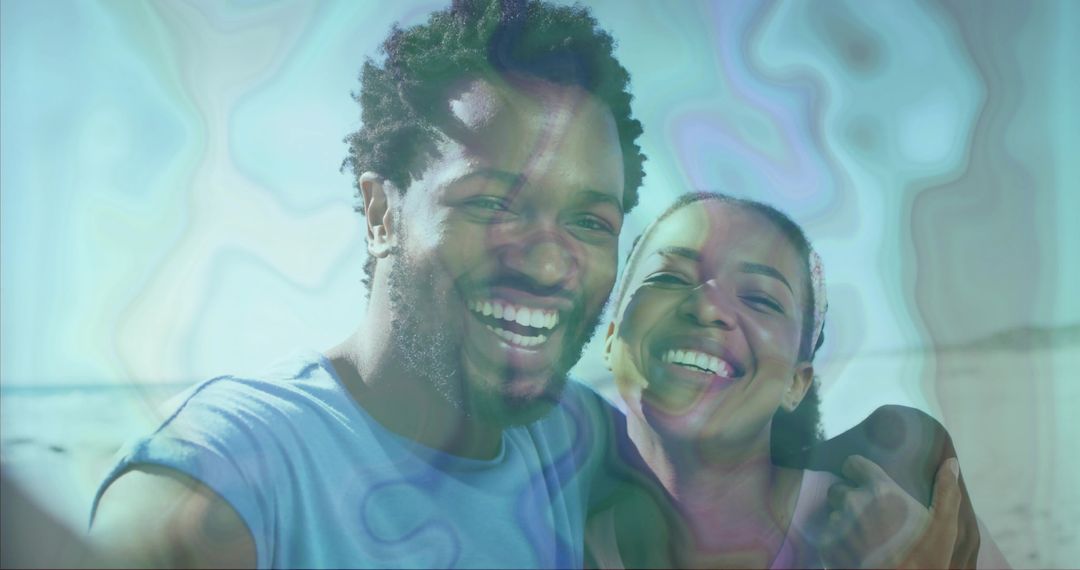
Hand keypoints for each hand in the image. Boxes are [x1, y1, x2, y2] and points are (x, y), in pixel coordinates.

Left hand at [816, 455, 960, 568]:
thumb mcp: (943, 528)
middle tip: (868, 516)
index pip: (852, 464)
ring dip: (843, 520)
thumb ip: (945, 492)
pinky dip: (836, 540)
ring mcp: (836, 524)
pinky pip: (826, 534)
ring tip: (863, 536)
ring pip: (832, 512)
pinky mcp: (825, 546)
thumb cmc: (924, 561)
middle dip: (849, 498)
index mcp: (880, 491)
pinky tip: (853, 550)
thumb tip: (950, 462)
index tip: (864, 482)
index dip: (858, 471)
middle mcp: (852, 502)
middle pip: (840, 488)